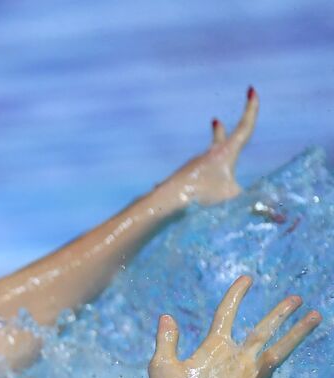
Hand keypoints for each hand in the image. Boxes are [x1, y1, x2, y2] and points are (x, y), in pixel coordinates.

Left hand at [148, 276, 319, 377]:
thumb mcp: (162, 366)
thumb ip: (167, 341)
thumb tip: (166, 316)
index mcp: (212, 349)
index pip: (227, 316)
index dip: (236, 297)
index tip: (247, 279)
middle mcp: (232, 360)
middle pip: (261, 331)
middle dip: (279, 315)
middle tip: (296, 298)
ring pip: (274, 351)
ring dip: (294, 335)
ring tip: (313, 317)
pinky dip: (267, 368)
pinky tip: (274, 356)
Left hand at [165, 88, 257, 206]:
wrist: (166, 201)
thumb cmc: (201, 196)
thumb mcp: (234, 199)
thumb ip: (255, 206)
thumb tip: (279, 219)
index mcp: (225, 152)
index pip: (244, 127)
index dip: (251, 109)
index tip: (251, 90)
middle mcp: (208, 155)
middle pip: (219, 139)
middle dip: (221, 131)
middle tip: (214, 120)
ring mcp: (193, 166)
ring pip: (206, 164)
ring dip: (211, 163)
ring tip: (207, 176)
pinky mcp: (182, 179)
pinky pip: (194, 182)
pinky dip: (198, 184)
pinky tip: (189, 196)